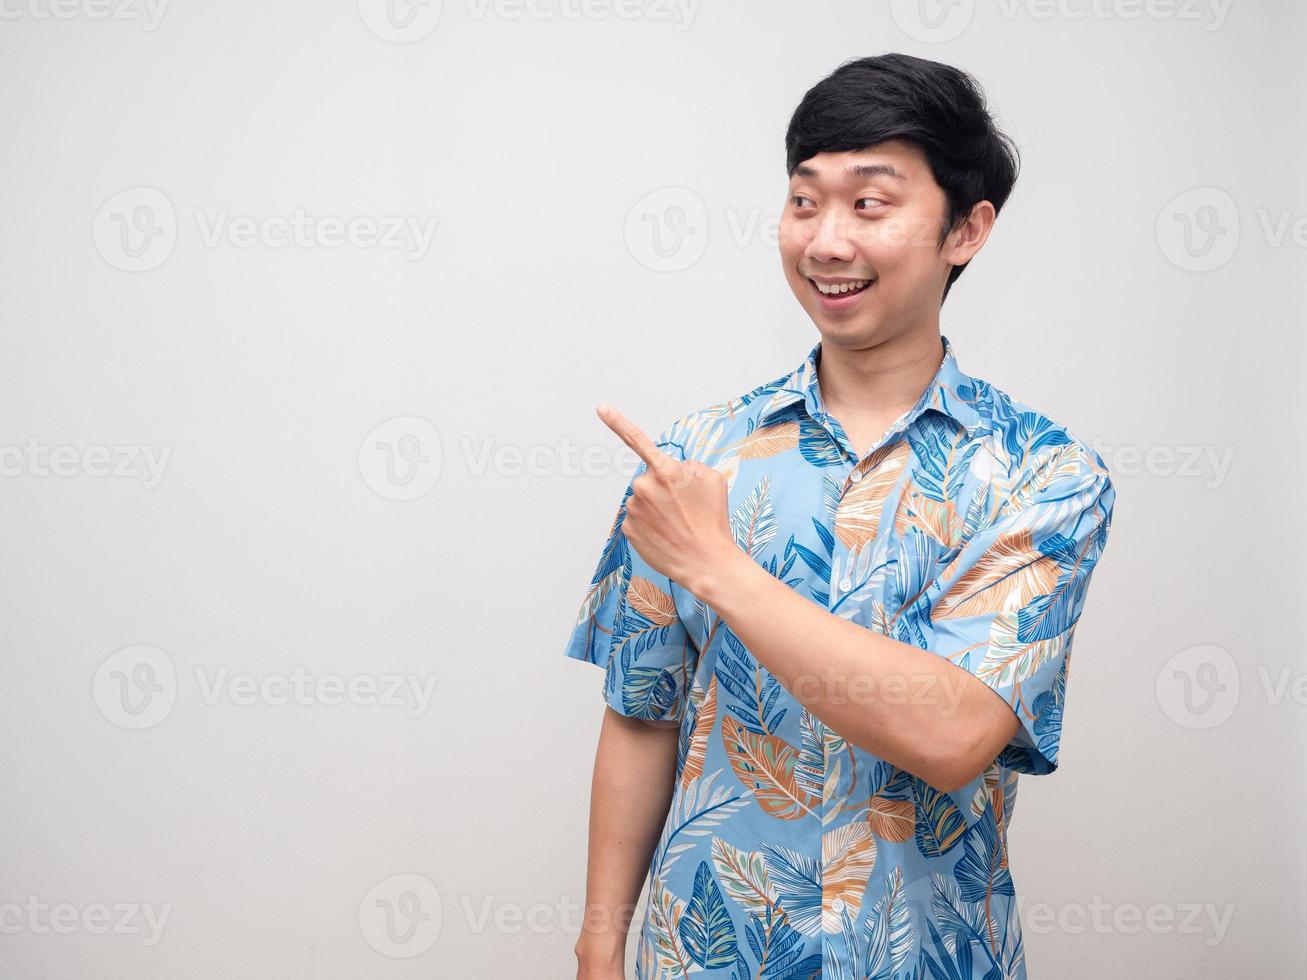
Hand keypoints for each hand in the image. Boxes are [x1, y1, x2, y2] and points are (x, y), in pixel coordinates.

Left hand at [596, 403, 737, 596]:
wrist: (706, 562)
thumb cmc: (713, 520)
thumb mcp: (713, 480)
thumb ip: (690, 466)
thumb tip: (675, 469)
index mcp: (665, 470)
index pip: (637, 440)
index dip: (617, 422)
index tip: (601, 407)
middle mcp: (644, 486)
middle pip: (650, 479)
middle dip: (664, 489)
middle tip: (685, 508)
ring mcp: (633, 509)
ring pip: (644, 500)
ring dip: (657, 508)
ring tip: (678, 524)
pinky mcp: (628, 529)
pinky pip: (638, 519)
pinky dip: (650, 525)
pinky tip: (666, 535)